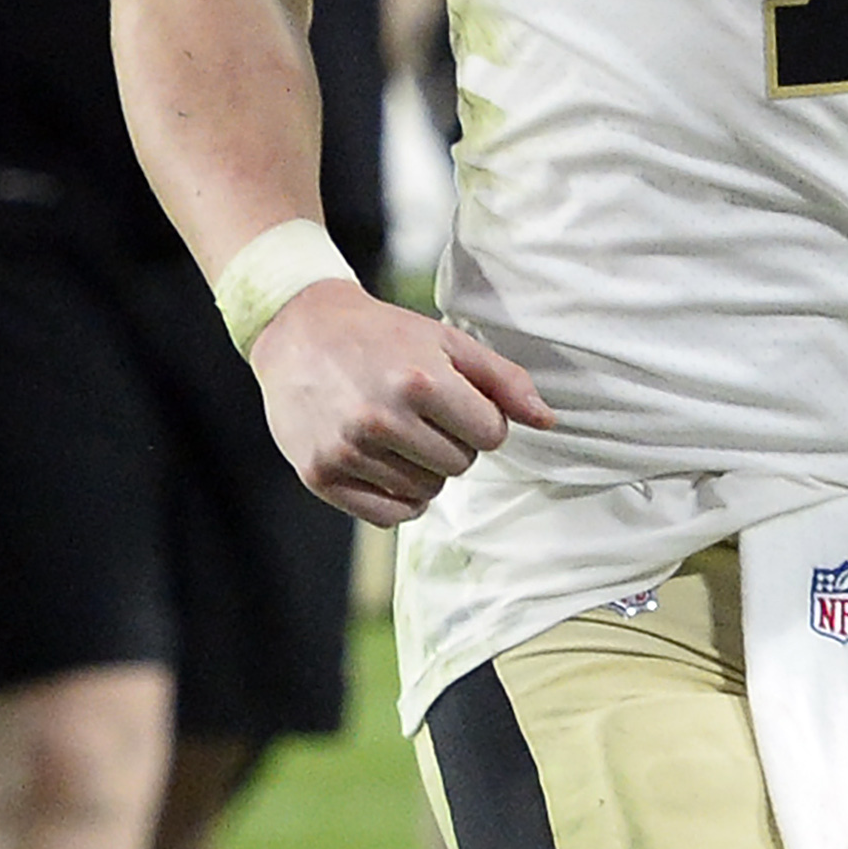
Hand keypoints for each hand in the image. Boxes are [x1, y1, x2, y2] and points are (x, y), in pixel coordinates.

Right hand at [248, 277, 557, 525]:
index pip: (491, 435)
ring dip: (424, 469)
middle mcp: (380, 419)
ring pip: (427, 492)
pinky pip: (389, 516)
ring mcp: (347, 451)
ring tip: (399, 432)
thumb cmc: (383, 335)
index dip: (482, 419)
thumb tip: (548, 421)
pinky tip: (385, 463)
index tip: (457, 401)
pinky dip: (397, 498)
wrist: (300, 331)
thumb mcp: (448, 341)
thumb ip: (504, 379)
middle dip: (453, 443)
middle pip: (461, 466)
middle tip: (423, 414)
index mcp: (419, 381)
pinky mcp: (320, 476)